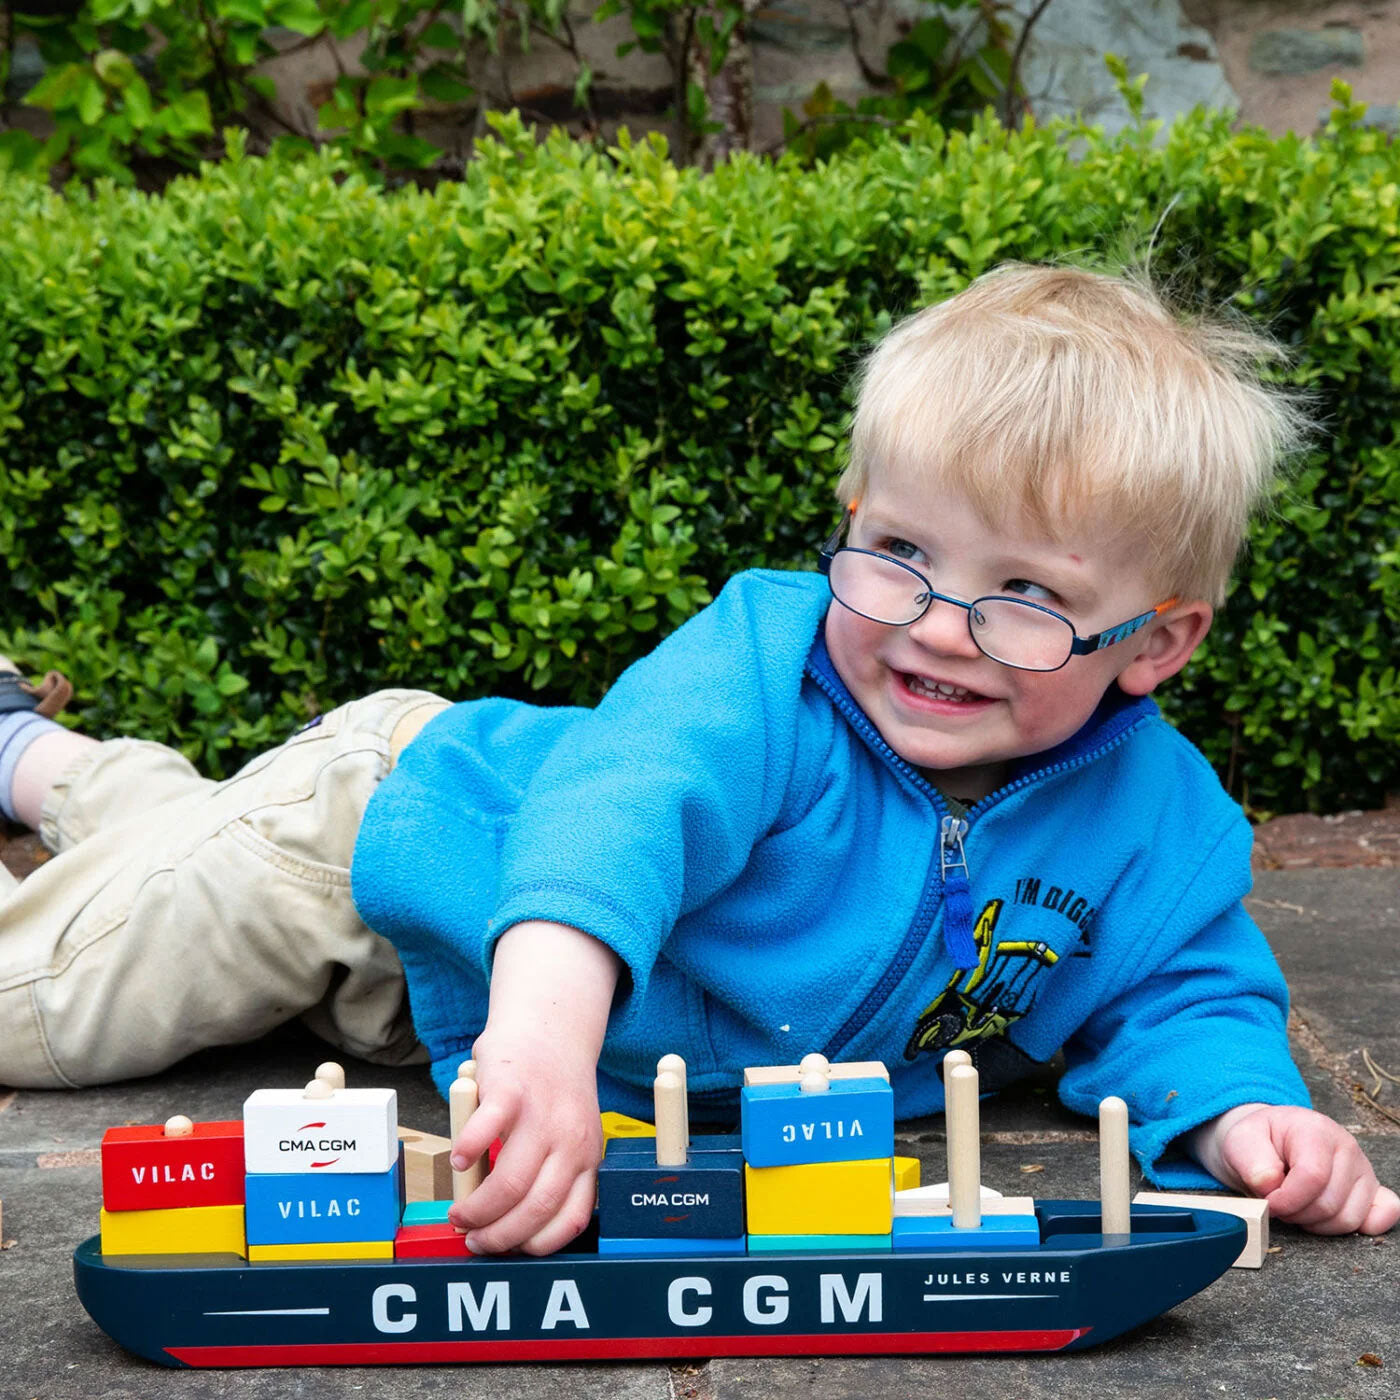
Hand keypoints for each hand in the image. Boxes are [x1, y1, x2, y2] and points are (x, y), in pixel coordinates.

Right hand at [447, 1025, 603, 1254]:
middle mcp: (571, 1139)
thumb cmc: (552, 1093)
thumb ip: (553, 1172)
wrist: (549, 1030)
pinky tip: (458, 1161)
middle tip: (473, 1239)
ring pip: (509, 1183)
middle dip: (498, 1235)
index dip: (535, 1244)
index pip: (571, 1219)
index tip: (509, 1251)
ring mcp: (542, 1114)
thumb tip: (511, 1224)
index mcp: (588, 1156)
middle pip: (535, 1208)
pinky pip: (485, 1133)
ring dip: (477, 1208)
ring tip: (458, 1213)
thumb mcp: (571, 1136)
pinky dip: (467, 1154)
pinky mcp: (511, 1090)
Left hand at [1204, 1103, 1399, 1234]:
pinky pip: (1383, 1217)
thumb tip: (1270, 1185)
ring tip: (1296, 1207)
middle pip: (1330, 1203)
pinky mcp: (1374, 1190)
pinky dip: (1360, 1228)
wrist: (1269, 1141)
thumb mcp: (1240, 1141)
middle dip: (1297, 1214)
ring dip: (1316, 1224)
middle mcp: (1347, 1147)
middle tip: (1279, 1205)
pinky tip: (1331, 1220)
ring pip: (1349, 1219)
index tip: (1268, 1202)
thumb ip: (1250, 1161)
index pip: (1312, 1177)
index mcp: (1315, 1129)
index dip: (1287, 1199)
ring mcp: (1364, 1170)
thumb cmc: (1257, 1142)